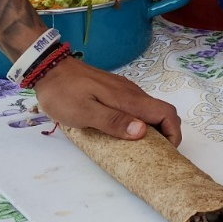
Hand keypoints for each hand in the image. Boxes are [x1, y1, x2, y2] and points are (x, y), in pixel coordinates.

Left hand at [32, 56, 182, 146]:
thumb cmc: (64, 93)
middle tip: (153, 154)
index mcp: (128, 98)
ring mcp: (123, 90)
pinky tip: (123, 133)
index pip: (166, 112)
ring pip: (148, 110)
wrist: (48, 67)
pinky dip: (138, 122)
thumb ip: (114, 121)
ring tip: (138, 149)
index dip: (173, 133)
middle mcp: (131, 93)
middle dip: (165, 134)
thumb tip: (142, 131)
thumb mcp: (85, 112)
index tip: (166, 152)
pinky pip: (135, 107)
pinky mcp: (113, 90)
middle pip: (161, 112)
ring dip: (151, 129)